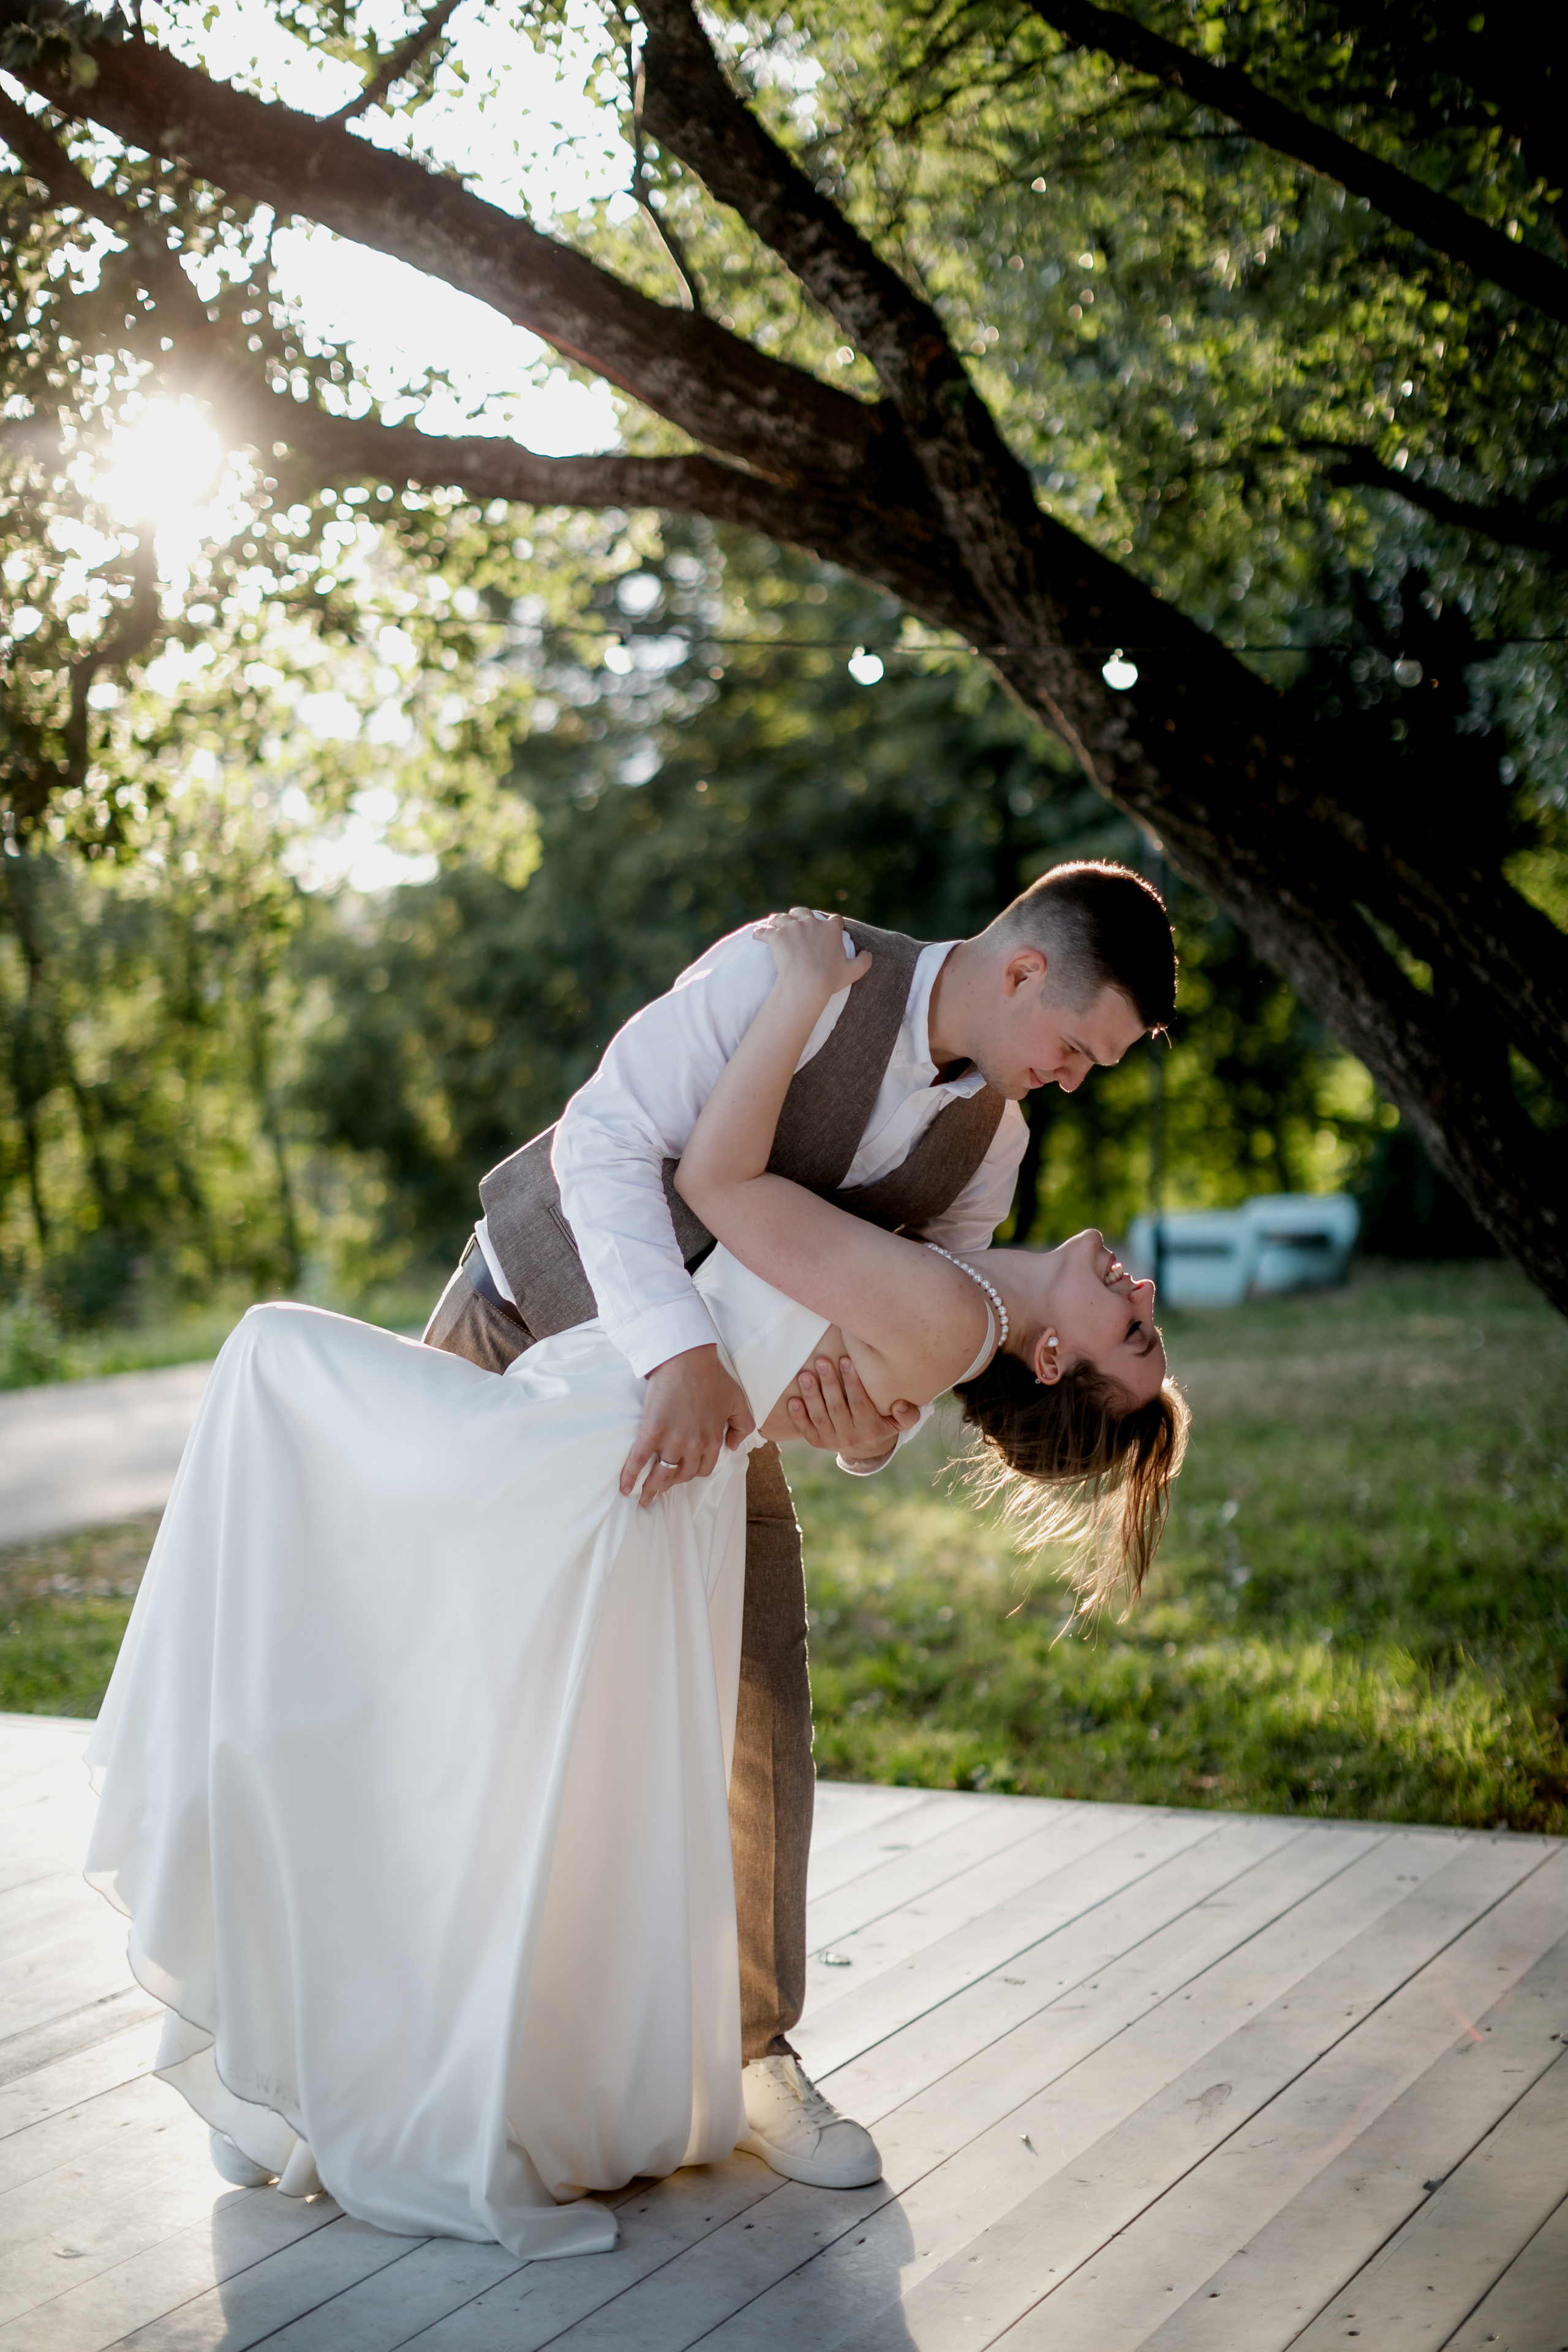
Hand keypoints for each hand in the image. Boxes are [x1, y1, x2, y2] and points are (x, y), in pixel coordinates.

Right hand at [621, 1344, 755, 1507]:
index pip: (703, 1470)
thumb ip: (742, 1426)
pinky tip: (625, 1488)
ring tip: (643, 1496)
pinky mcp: (651, 1432)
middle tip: (661, 1486)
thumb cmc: (713, 1377)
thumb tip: (733, 1446)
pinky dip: (630, 1477)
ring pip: (661, 1475)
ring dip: (652, 1488)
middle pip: (681, 1475)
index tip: (683, 1472)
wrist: (687, 1359)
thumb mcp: (739, 1402)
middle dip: (672, 1482)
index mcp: (712, 1441)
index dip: (693, 1472)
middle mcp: (693, 1447)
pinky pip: (638, 1461)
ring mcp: (671, 1441)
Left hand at [752, 908, 871, 999]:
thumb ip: (864, 962)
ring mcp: (792, 927)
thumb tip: (868, 954)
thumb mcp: (853, 972)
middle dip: (799, 915)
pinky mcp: (776, 936)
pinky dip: (760, 933)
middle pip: (803, 912)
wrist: (807, 983)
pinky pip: (764, 931)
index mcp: (830, 929)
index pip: (833, 919)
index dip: (830, 923)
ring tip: (773, 924)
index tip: (825, 927)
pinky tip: (757, 935)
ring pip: (782, 917)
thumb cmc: (829, 979)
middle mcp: (811, 922)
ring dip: (777, 920)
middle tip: (793, 922)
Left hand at [786, 1353, 920, 1466]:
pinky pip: (806, 1429)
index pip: (860, 1404)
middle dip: (829, 1383)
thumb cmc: (883, 1423)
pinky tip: (793, 1399)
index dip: (852, 1382)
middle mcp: (850, 1438)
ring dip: (811, 1395)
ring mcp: (832, 1441)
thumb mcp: (899, 1422)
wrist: (865, 1449)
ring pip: (819, 1416)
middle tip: (822, 1361)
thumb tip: (900, 1404)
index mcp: (871, 1430)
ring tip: (805, 1375)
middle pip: (837, 1408)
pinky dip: (798, 1416)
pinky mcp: (817, 1442)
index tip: (845, 1360)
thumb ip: (907, 1414)